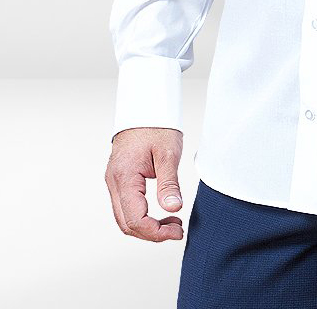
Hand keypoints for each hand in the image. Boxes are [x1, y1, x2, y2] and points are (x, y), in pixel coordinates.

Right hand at [105, 126, 184, 241]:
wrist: (145, 107)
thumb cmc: (156, 126)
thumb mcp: (168, 153)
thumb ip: (169, 184)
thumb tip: (174, 209)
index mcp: (124, 177)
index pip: (135, 219)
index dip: (156, 232)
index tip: (177, 231)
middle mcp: (114, 182)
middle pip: (126, 224)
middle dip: (152, 233)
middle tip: (177, 230)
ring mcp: (114, 182)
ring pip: (124, 218)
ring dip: (147, 226)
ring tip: (172, 222)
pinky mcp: (119, 180)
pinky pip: (126, 207)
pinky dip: (142, 216)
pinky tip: (160, 212)